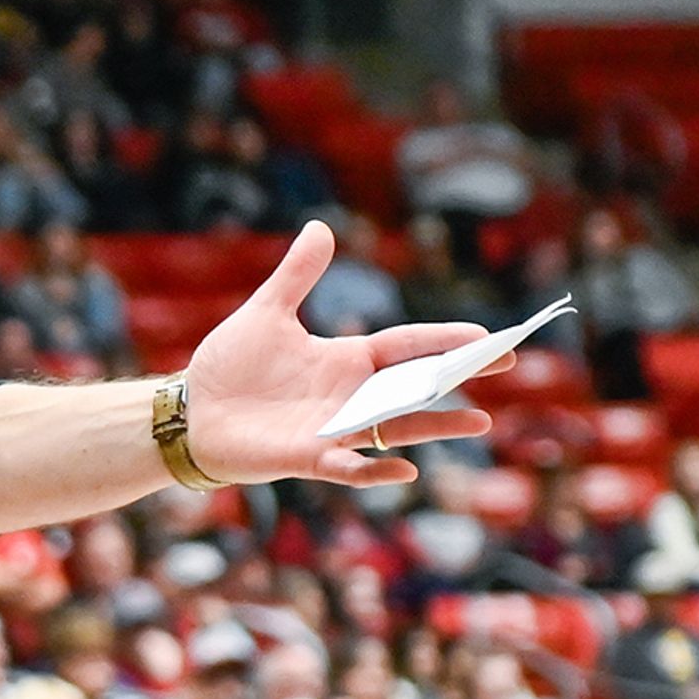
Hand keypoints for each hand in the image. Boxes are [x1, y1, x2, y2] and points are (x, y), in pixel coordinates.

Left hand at [176, 221, 493, 486]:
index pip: (407, 346)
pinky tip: (406, 470)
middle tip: (510, 362)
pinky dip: (375, 471)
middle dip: (460, 375)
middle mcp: (350, 395)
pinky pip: (349, 468)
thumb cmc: (229, 367)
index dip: (446, 339)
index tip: (492, 335)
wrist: (188, 412)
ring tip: (481, 422)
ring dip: (437, 425)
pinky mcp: (306, 457)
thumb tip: (320, 227)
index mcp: (346, 359)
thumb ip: (296, 275)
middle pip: (416, 384)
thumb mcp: (265, 314)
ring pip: (396, 427)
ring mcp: (332, 429)